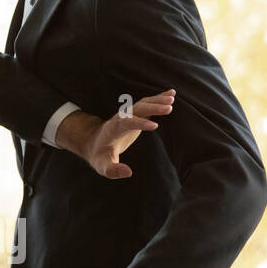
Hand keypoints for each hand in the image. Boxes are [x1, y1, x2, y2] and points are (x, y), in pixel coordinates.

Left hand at [55, 89, 175, 178]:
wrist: (94, 142)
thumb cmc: (99, 155)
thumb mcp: (102, 166)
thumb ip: (112, 170)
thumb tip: (128, 173)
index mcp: (113, 129)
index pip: (126, 123)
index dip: (140, 123)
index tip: (155, 126)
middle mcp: (121, 118)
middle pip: (137, 110)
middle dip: (152, 108)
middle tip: (169, 108)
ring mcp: (128, 114)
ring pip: (143, 104)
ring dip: (157, 100)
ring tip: (172, 98)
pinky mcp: (135, 115)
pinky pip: (147, 104)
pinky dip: (158, 98)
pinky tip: (172, 94)